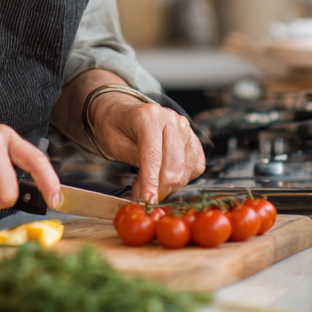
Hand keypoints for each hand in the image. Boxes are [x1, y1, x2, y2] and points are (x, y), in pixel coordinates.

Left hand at [90, 96, 205, 203]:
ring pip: (186, 170)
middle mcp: (171, 119)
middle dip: (160, 189)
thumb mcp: (115, 143)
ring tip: (151, 182)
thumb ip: (136, 163)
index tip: (148, 200)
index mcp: (148, 116)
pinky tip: (166, 176)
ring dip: (170, 186)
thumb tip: (149, 192)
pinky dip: (183, 178)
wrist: (122, 110)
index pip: (153, 155)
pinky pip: (196, 166)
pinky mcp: (193, 139)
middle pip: (174, 165)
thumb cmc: (115, 126)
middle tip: (145, 198)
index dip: (151, 181)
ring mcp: (185, 128)